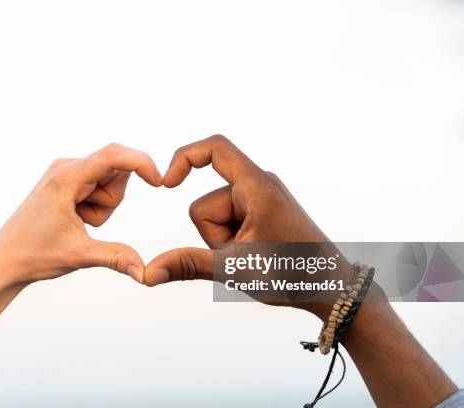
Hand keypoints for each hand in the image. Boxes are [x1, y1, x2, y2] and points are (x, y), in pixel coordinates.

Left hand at [0, 143, 161, 284]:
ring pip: (108, 180)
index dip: (142, 163)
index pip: (114, 155)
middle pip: (116, 171)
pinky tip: (74, 220)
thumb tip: (145, 273)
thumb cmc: (34, 254)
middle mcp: (66, 167)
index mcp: (66, 177)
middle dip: (112, 200)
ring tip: (77, 223)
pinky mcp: (66, 181)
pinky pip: (97, 186)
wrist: (5, 261)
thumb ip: (117, 258)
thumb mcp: (80, 255)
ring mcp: (65, 173)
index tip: (159, 182)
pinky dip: (95, 206)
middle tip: (86, 222)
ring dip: (103, 206)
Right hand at [144, 135, 331, 309]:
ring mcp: (260, 197)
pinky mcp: (261, 208)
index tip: (167, 183)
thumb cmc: (293, 276)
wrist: (330, 288)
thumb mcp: (235, 269)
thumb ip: (188, 265)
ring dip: (222, 241)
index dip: (184, 157)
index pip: (216, 148)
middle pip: (206, 202)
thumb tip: (149, 273)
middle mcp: (259, 185)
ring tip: (251, 256)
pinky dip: (231, 239)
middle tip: (242, 255)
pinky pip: (228, 219)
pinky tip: (253, 253)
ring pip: (215, 215)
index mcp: (258, 188)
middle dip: (213, 235)